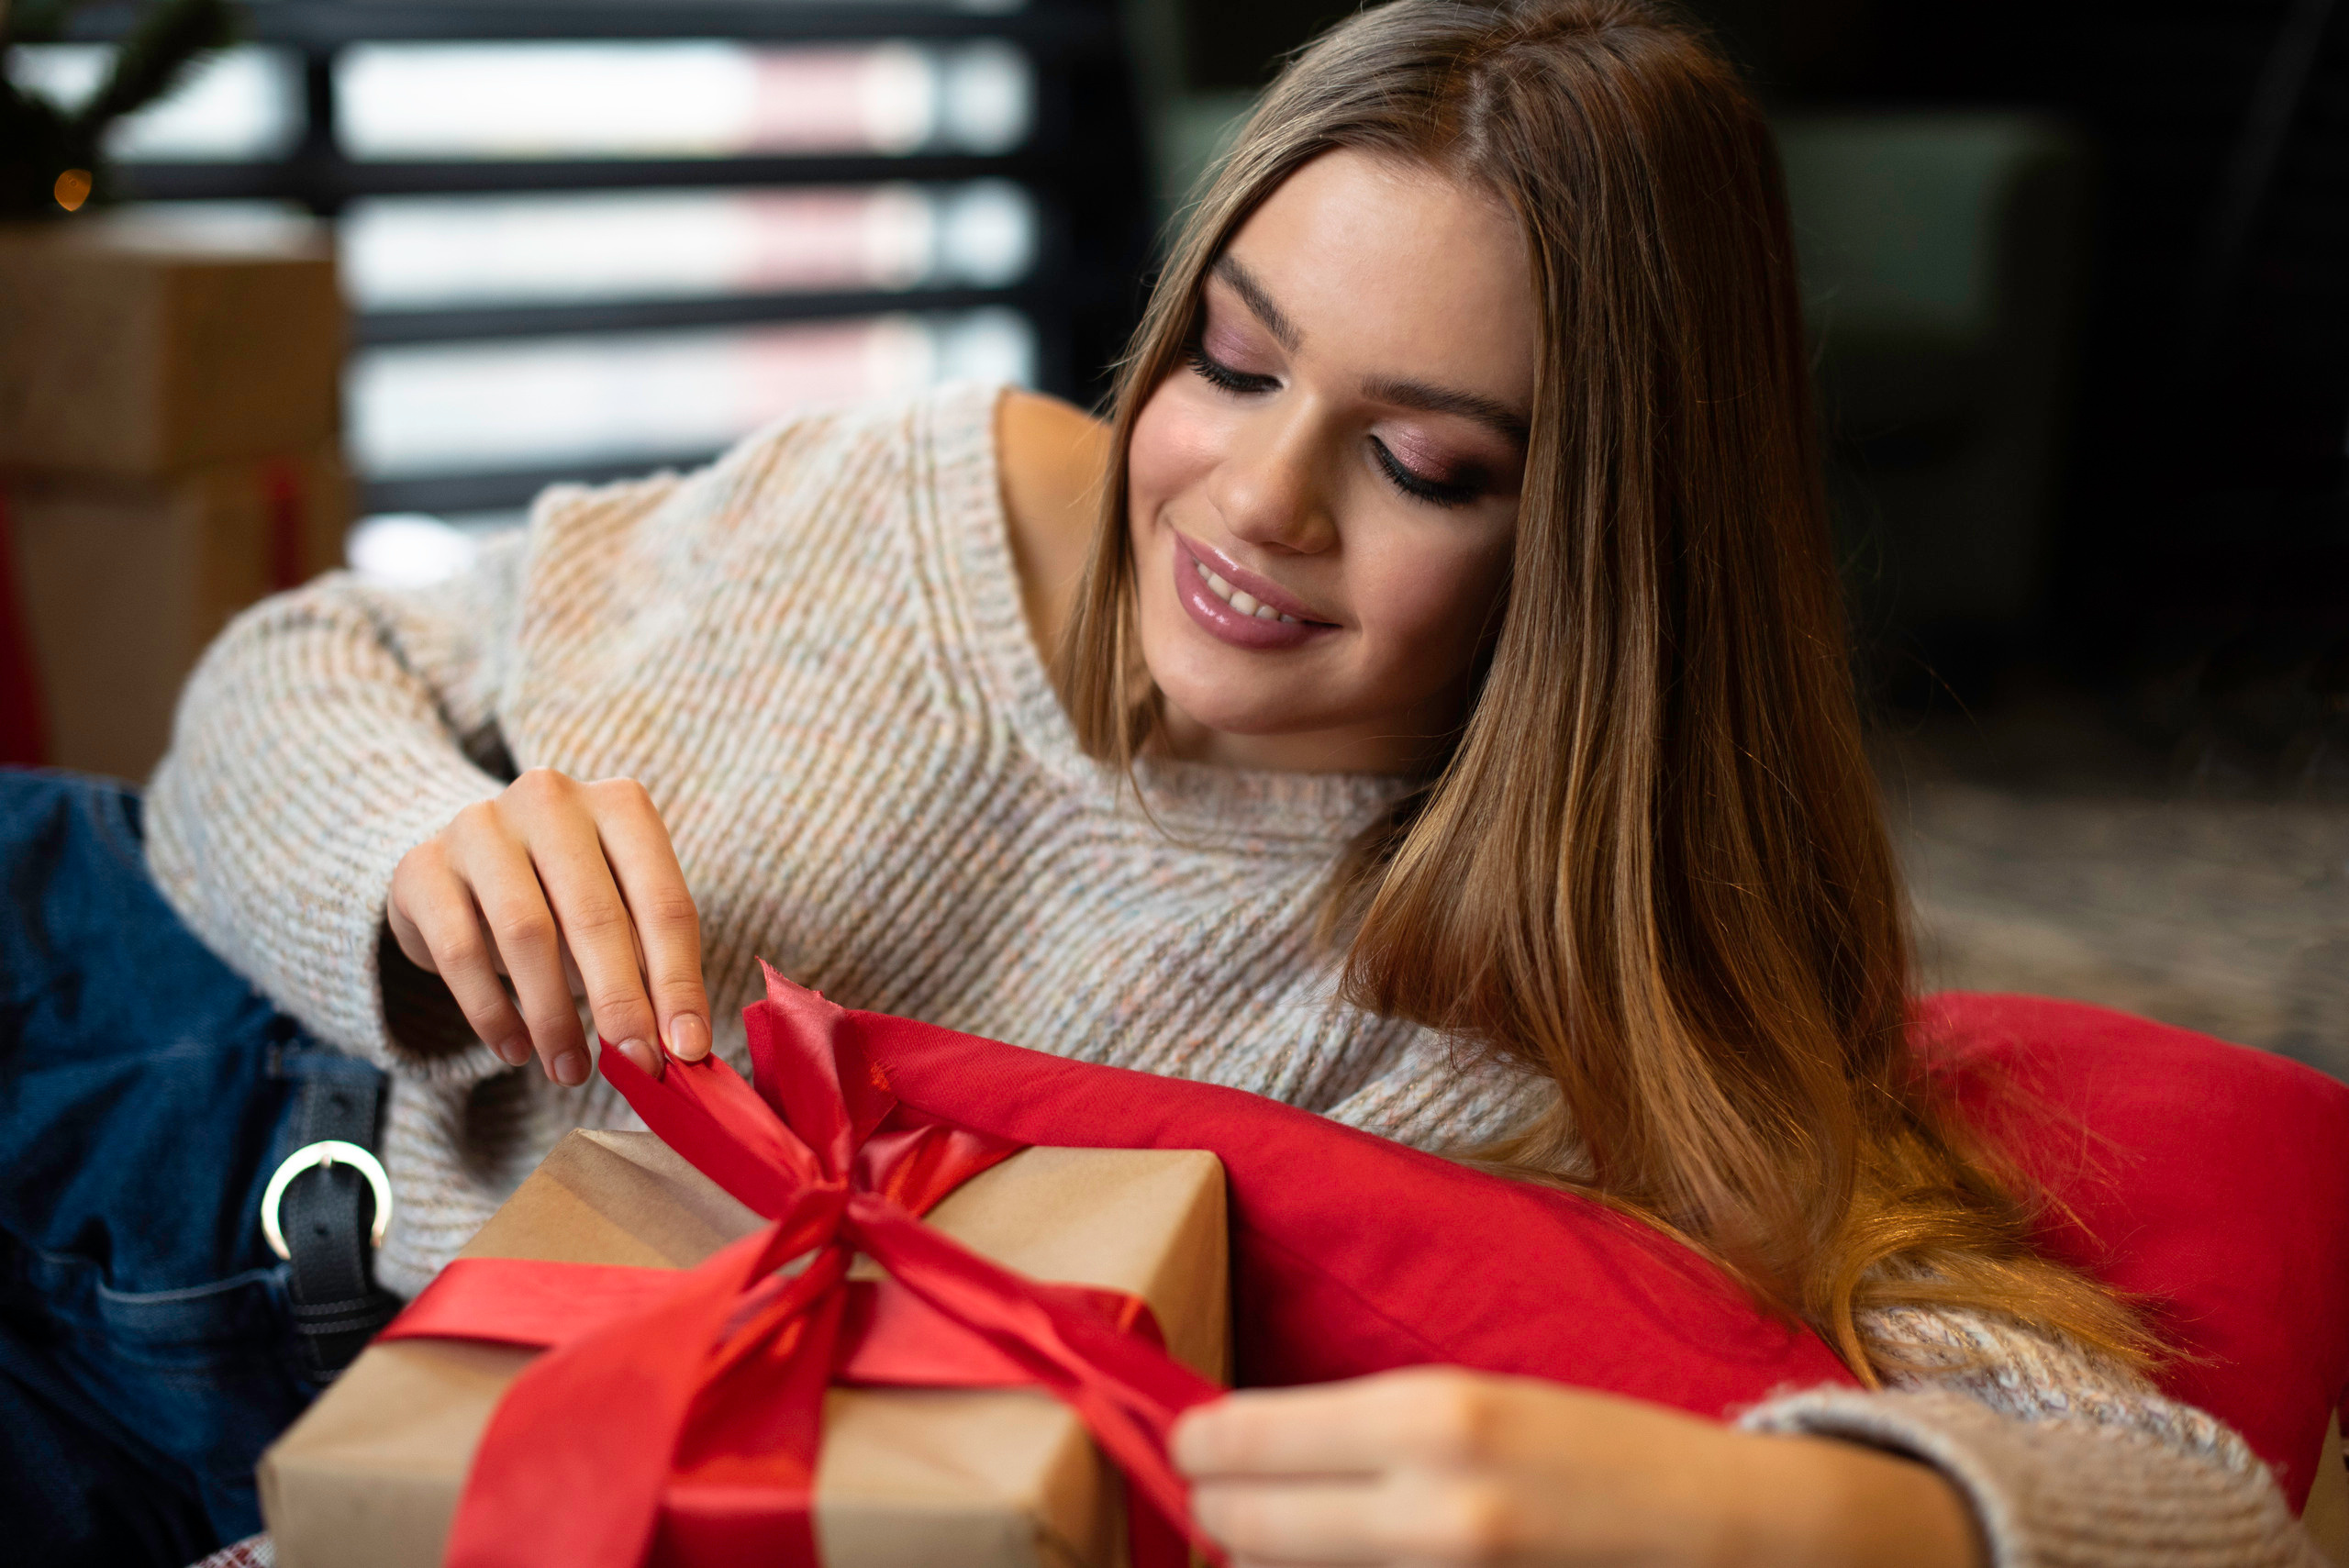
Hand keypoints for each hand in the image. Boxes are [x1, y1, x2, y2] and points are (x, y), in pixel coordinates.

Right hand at [386, 769, 710, 1085]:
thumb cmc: (566, 896)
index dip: (678, 982)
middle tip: (636, 1064)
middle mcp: (551, 800)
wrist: (467, 865)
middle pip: (596, 915)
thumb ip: (651, 966)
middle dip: (620, 1002)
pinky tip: (516, 1050)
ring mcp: (480, 826)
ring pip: (526, 933)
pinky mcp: (423, 867)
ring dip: (554, 1015)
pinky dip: (492, 1012)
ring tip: (571, 1071)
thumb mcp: (620, 914)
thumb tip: (683, 1046)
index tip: (687, 1049)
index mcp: (620, 804)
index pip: (663, 902)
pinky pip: (460, 951)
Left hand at [1171, 1368, 1984, 1567]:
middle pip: (1242, 1529)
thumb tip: (1234, 1454)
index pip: (1237, 1443)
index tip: (1185, 1448)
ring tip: (1283, 1537)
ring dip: (1270, 1559)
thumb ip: (1363, 1437)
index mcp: (1432, 1419)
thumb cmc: (1605, 1460)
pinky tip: (1366, 1563)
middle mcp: (1434, 1510)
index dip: (1196, 1448)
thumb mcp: (1481, 1411)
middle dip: (1220, 1516)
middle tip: (1219, 1502)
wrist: (1742, 1538)